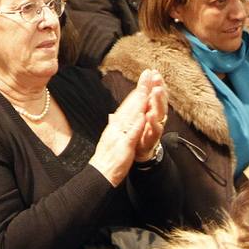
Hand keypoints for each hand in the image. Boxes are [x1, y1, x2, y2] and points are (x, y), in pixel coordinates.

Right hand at [91, 70, 165, 185]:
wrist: (100, 174)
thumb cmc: (107, 157)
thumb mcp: (110, 138)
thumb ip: (113, 125)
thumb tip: (113, 115)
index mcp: (115, 125)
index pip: (127, 105)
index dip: (136, 91)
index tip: (144, 78)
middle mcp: (116, 127)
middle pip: (129, 105)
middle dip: (139, 89)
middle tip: (147, 74)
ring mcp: (119, 135)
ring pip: (130, 116)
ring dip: (139, 102)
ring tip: (147, 88)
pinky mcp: (123, 146)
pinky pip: (131, 133)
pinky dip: (136, 124)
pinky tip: (143, 114)